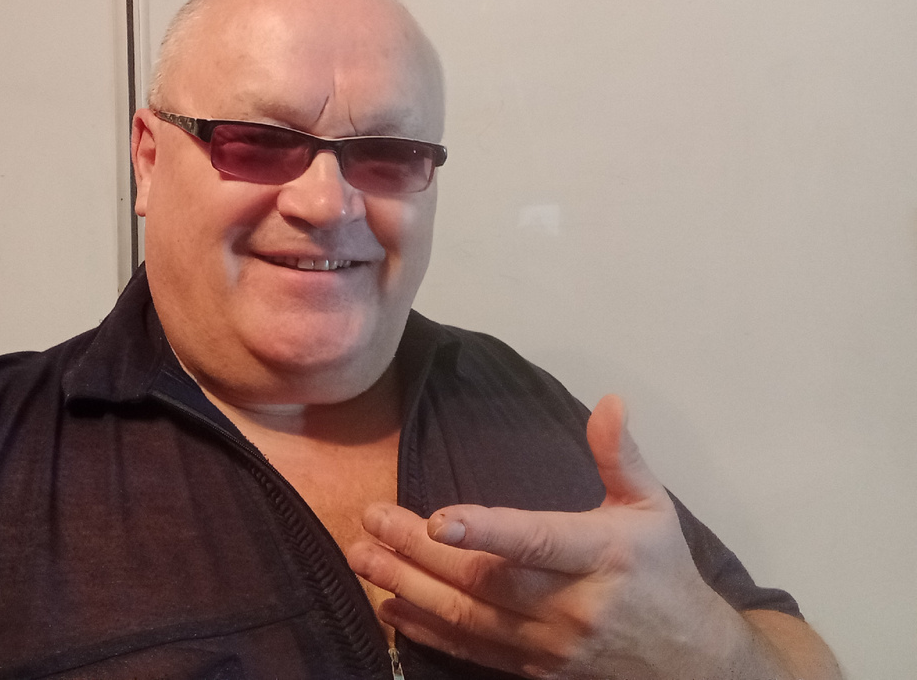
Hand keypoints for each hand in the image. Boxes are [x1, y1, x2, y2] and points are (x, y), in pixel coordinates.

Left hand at [346, 395, 746, 679]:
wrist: (690, 663)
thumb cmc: (662, 572)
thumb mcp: (652, 508)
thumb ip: (621, 456)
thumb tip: (610, 401)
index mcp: (601, 556)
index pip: (537, 542)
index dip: (486, 531)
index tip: (437, 519)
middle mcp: (573, 606)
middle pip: (485, 580)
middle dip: (420, 551)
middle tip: (372, 521)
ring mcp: (552, 646)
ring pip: (469, 619)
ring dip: (410, 587)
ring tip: (363, 557)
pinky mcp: (536, 672)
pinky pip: (473, 652)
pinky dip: (427, 631)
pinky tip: (390, 605)